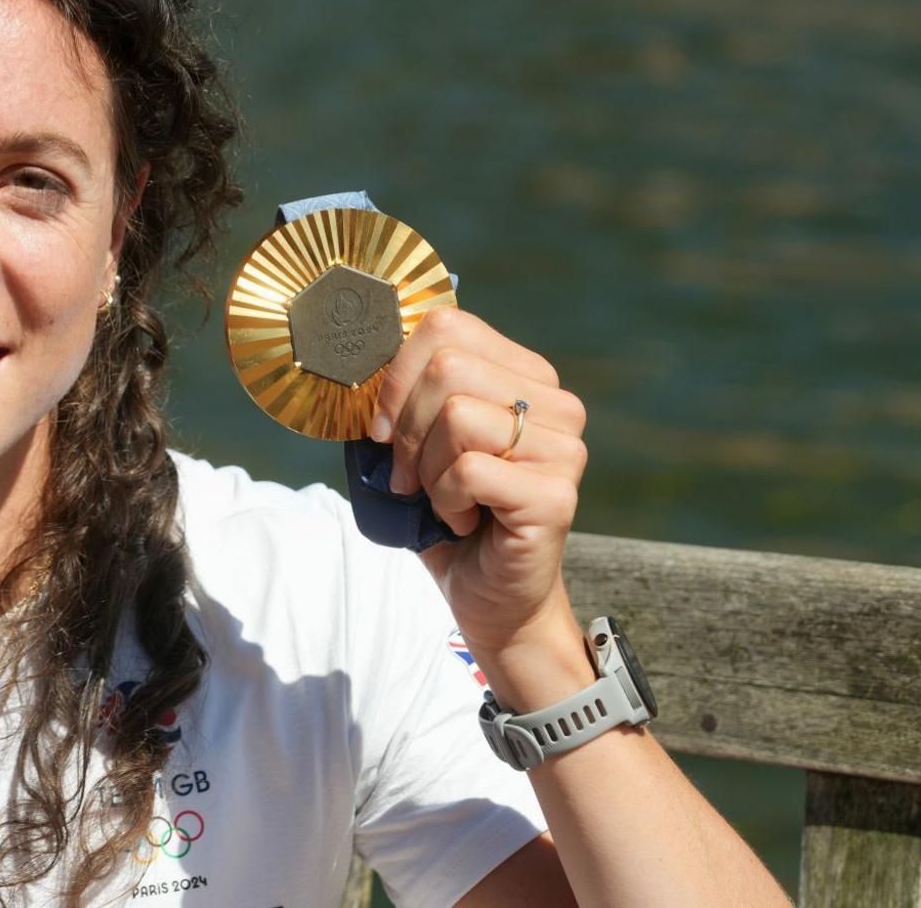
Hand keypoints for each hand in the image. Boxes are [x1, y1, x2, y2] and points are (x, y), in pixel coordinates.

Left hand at [368, 307, 589, 657]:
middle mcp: (556, 402)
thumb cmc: (450, 515)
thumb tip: (357, 358)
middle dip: (406, 429)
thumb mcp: (418, 444)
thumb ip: (404, 396)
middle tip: (408, 476)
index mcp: (525, 375)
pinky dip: (445, 501)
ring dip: (427, 470)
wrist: (491, 596)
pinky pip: (468, 470)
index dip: (396, 373)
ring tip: (444, 500)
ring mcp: (563, 448)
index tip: (381, 427)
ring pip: (457, 417)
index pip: (449, 325)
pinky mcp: (556, 494)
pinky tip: (465, 520)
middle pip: (448, 368)